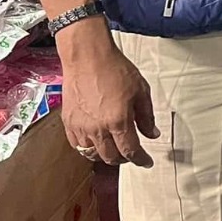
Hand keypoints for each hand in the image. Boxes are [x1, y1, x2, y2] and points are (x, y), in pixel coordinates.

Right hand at [57, 20, 157, 167]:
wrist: (87, 58)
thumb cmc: (115, 69)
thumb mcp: (141, 90)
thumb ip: (147, 116)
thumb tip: (152, 134)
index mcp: (118, 121)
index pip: (130, 151)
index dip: (141, 160)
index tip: (147, 162)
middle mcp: (97, 129)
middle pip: (111, 157)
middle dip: (124, 159)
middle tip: (132, 154)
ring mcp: (80, 127)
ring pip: (92, 154)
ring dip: (106, 155)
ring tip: (115, 148)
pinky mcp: (68, 122)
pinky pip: (77, 144)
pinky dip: (88, 148)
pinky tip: (96, 141)